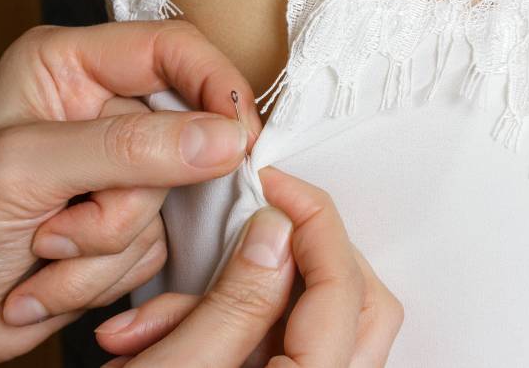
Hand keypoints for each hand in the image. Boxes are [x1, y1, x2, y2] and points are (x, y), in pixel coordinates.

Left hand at [0, 21, 261, 366]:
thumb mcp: (27, 171)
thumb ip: (128, 148)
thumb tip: (223, 138)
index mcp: (71, 67)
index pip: (173, 49)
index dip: (216, 85)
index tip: (239, 138)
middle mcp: (102, 111)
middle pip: (183, 137)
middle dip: (128, 198)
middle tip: (65, 217)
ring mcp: (121, 171)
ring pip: (171, 202)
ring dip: (106, 243)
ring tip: (45, 247)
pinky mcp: (130, 222)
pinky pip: (159, 245)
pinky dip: (107, 271)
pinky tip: (51, 271)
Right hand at [95, 167, 403, 367]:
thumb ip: (235, 301)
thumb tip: (275, 232)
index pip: (343, 286)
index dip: (314, 220)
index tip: (276, 186)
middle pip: (360, 301)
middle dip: (310, 246)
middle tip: (264, 214)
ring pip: (326, 319)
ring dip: (256, 292)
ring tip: (168, 312)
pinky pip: (288, 342)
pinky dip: (238, 321)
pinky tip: (169, 330)